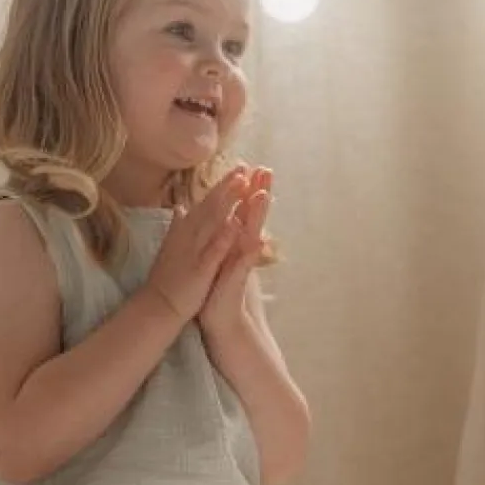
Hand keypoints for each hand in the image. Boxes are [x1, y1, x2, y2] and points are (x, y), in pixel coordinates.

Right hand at [143, 168, 246, 322]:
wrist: (158, 305)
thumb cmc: (169, 277)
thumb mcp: (174, 246)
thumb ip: (178, 226)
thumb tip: (179, 208)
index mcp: (187, 231)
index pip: (206, 204)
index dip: (222, 186)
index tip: (237, 169)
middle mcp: (190, 235)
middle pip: (210, 206)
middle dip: (227, 186)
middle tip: (243, 166)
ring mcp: (194, 250)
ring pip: (212, 221)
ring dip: (227, 201)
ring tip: (243, 183)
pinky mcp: (199, 268)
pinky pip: (213, 250)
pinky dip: (223, 236)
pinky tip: (235, 223)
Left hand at [198, 166, 272, 338]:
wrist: (221, 318)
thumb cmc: (216, 288)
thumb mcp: (217, 256)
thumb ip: (220, 236)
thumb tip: (222, 219)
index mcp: (234, 241)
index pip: (242, 210)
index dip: (247, 189)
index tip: (252, 165)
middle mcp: (242, 249)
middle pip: (252, 216)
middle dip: (260, 193)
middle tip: (268, 170)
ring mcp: (242, 263)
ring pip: (252, 234)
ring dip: (259, 215)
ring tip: (266, 194)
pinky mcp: (238, 280)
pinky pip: (245, 263)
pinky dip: (250, 251)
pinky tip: (257, 238)